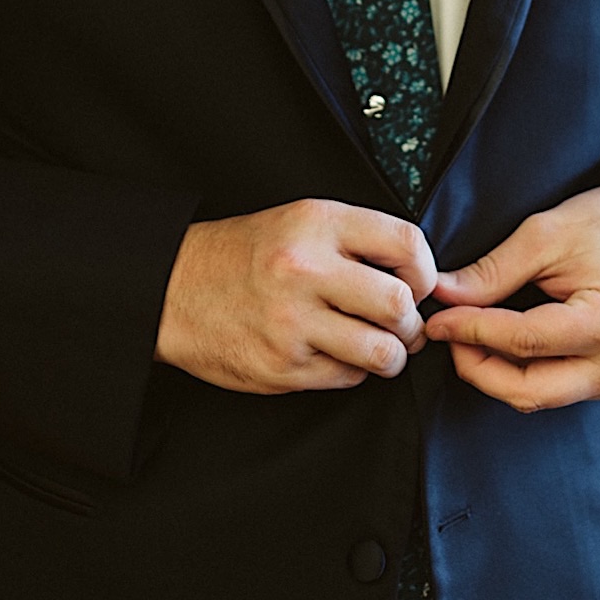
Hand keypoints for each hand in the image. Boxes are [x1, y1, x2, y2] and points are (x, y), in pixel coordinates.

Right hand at [155, 198, 436, 393]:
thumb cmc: (245, 254)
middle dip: (411, 323)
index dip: (425, 270)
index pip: (405, 244)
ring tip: (380, 346)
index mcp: (316, 224)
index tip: (417, 283)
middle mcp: (305, 270)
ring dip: (391, 355)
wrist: (174, 289)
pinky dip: (353, 371)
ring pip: (382, 352)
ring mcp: (292, 322)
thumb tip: (419, 276)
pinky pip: (347, 378)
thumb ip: (356, 240)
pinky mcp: (282, 367)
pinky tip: (336, 354)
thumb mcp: (299, 221)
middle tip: (402, 325)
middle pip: (399, 305)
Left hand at [424, 183, 599, 412]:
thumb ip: (494, 272)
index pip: (523, 342)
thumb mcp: (547, 234)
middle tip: (446, 333)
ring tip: (466, 333)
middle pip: (528, 391)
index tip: (436, 317)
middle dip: (477, 367)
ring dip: (495, 372)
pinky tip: (498, 341)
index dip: (470, 332)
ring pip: (538, 396)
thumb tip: (444, 295)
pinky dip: (520, 370)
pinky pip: (555, 387)